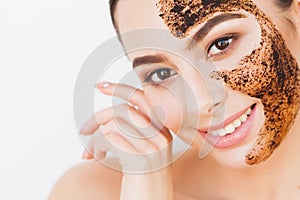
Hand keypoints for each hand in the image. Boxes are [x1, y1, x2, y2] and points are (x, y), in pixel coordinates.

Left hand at [80, 82, 173, 198]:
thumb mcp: (143, 154)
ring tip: (91, 152)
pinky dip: (96, 146)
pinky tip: (97, 157)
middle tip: (84, 130)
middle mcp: (161, 136)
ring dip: (95, 138)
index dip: (120, 89)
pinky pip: (109, 138)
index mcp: (163, 132)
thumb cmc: (144, 183)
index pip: (142, 99)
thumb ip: (134, 134)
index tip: (101, 86)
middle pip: (123, 109)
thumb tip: (108, 120)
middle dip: (98, 117)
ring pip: (113, 124)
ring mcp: (153, 148)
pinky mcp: (140, 160)